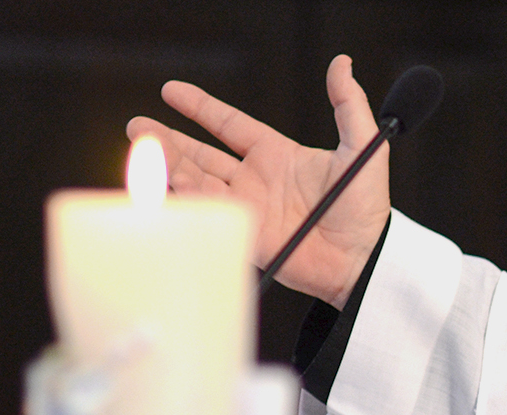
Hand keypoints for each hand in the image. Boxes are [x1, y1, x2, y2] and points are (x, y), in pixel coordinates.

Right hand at [126, 55, 389, 307]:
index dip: (200, 108)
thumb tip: (343, 64)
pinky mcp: (245, 236)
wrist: (365, 257)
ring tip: (143, 149)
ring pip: (197, 181)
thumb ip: (349, 104)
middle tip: (138, 128)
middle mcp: (258, 180)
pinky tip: (164, 185)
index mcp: (278, 155)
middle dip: (168, 140)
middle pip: (201, 154)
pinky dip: (183, 200)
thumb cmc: (368, 207)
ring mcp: (249, 208)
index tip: (171, 91)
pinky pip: (206, 214)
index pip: (229, 125)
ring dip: (169, 165)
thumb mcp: (363, 147)